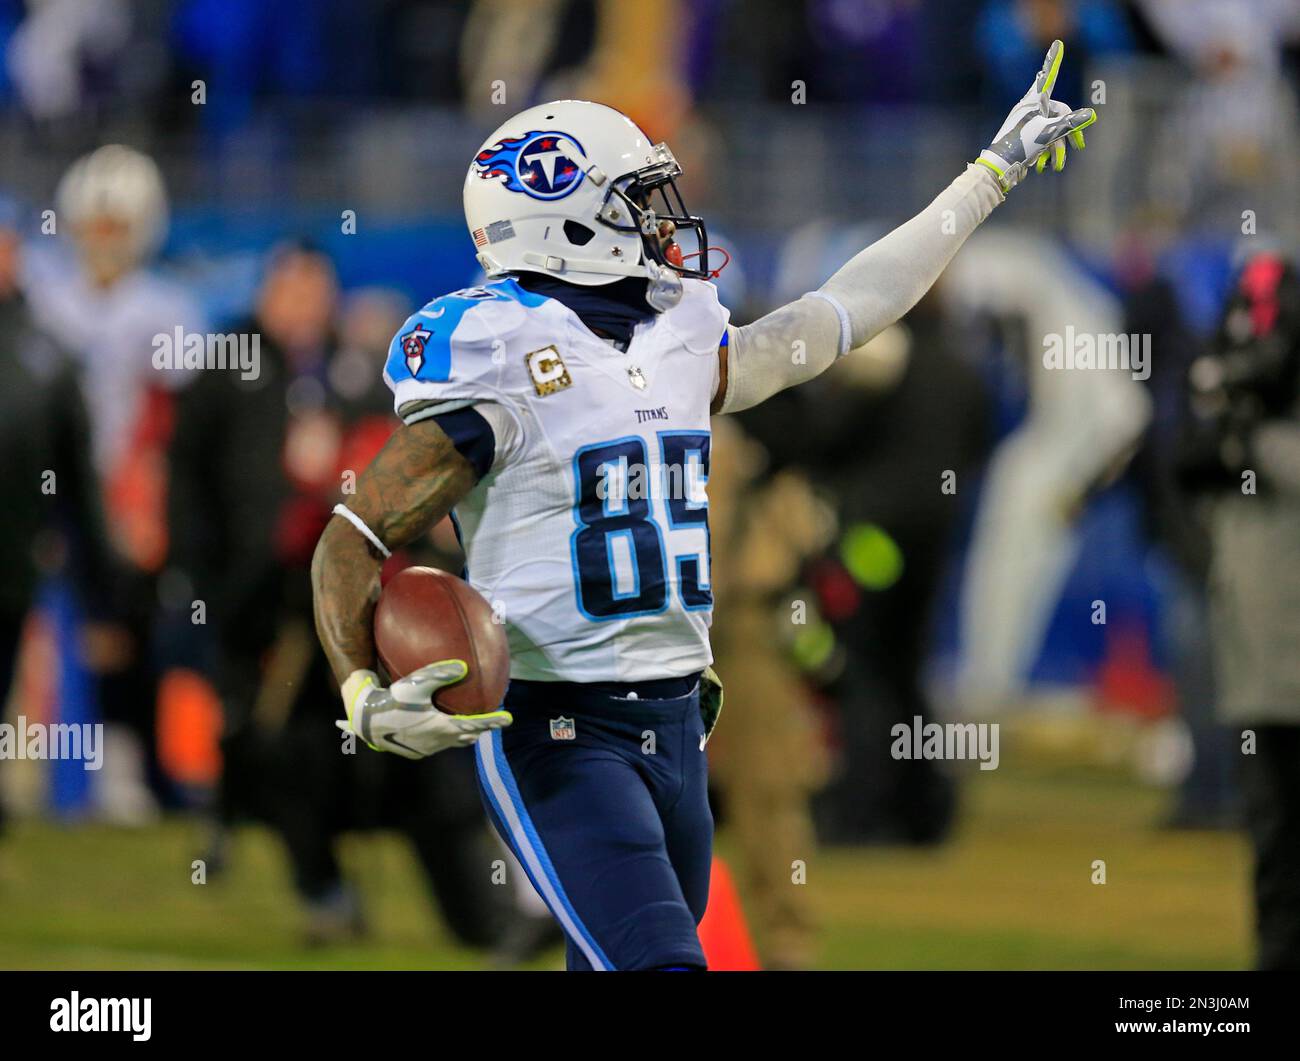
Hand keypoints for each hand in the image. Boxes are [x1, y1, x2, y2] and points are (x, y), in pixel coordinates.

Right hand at [337, 661, 511, 758]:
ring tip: (471, 727)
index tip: (509, 718)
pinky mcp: (415, 751)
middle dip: (480, 729)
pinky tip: (440, 729)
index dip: (493, 721)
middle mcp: (437, 742)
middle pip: (467, 737)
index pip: (475, 724)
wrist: (366, 721)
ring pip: (452, 743)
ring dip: (464, 735)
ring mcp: (426, 749)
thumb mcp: (416, 683)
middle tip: (492, 721)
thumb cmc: (391, 699)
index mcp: (442, 727)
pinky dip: (446, 738)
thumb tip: (464, 665)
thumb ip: (440, 673)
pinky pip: (437, 745)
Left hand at [977, 39, 1095, 192]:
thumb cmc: (1020, 145)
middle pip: (1059, 113)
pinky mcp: (1025, 137)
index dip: (1054, 61)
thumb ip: (1070, 123)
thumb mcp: (1049, 133)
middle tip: (1080, 145)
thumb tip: (1090, 115)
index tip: (1057, 44)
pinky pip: (1043, 141)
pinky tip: (1043, 167)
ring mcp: (1028, 123)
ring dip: (1056, 150)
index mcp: (1033, 101)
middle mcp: (1030, 109)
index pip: (1048, 76)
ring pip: (1052, 131)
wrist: (999, 167)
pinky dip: (1046, 153)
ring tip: (1056, 166)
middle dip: (1069, 132)